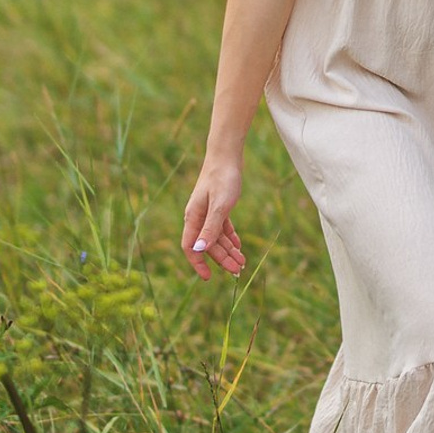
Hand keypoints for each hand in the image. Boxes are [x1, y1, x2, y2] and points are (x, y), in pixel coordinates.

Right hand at [182, 158, 245, 280]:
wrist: (227, 155)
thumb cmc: (223, 178)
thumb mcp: (220, 205)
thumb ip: (211, 227)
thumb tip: (199, 249)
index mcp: (193, 217)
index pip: (191, 247)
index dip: (198, 264)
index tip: (209, 277)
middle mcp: (198, 217)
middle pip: (207, 244)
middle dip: (221, 259)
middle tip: (238, 270)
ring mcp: (207, 211)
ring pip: (216, 237)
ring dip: (228, 250)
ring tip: (242, 261)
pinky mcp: (218, 206)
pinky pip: (222, 227)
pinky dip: (230, 237)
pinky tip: (238, 245)